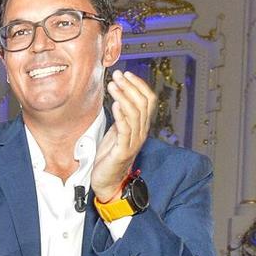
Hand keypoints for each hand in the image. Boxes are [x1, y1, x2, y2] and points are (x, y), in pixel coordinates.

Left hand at [92, 71, 154, 200]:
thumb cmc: (110, 156)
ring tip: (113, 85)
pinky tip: (114, 104)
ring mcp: (133, 141)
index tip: (126, 74)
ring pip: (135, 113)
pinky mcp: (123, 150)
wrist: (107, 181)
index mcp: (141, 126)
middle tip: (118, 75)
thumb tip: (119, 95)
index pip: (148, 100)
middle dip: (130, 86)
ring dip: (123, 96)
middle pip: (143, 103)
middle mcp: (141, 132)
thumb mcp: (116, 131)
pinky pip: (125, 129)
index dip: (139, 85)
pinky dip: (120, 115)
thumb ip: (121, 116)